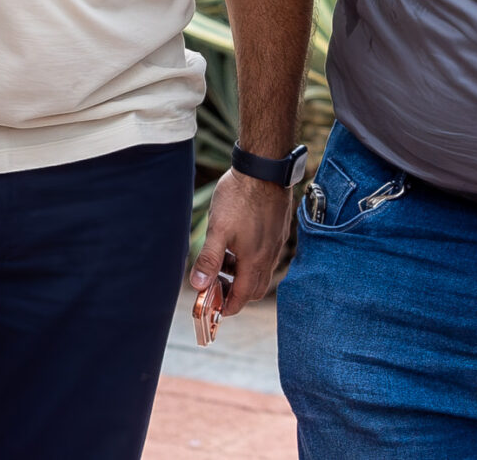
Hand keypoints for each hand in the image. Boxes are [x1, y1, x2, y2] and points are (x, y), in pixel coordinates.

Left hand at [189, 169, 295, 322]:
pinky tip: (238, 242)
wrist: (264, 168)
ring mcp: (276, 242)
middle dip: (235, 293)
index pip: (243, 297)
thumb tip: (197, 285)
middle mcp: (268, 255)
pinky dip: (251, 259)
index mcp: (254, 261)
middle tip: (216, 285)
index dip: (227, 307)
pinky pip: (266, 255)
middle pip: (254, 289)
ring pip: (261, 271)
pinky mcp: (278, 230)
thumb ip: (209, 259)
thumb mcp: (218, 229)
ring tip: (223, 261)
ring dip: (242, 275)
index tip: (213, 308)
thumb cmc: (240, 197)